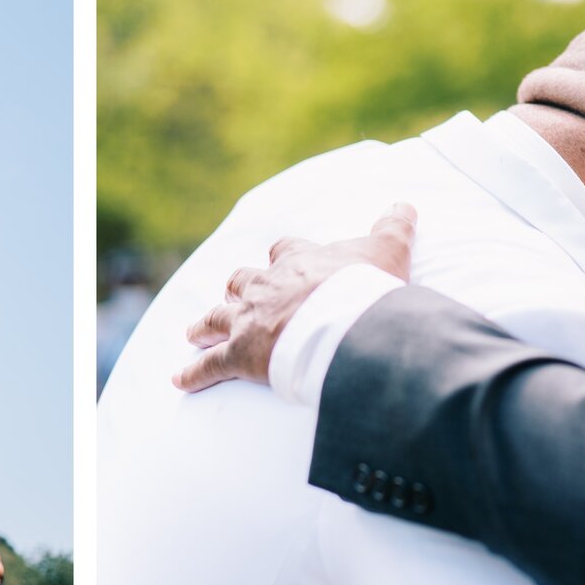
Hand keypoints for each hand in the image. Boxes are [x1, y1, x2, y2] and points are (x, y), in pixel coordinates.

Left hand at [175, 202, 417, 392]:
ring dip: (204, 325)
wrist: (343, 323)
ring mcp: (249, 320)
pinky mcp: (240, 354)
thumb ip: (394, 227)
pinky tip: (178, 380)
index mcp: (298, 263)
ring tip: (193, 333)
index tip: (280, 258)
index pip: (284, 250)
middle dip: (236, 290)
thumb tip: (405, 204)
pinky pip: (209, 366)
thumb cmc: (364, 288)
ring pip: (216, 317)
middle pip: (241, 282)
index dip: (282, 256)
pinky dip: (193, 373)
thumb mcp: (387, 250)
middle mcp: (266, 287)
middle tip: (231, 297)